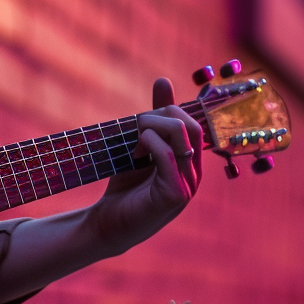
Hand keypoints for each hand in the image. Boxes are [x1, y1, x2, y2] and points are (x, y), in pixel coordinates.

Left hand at [89, 77, 202, 254]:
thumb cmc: (125, 185)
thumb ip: (152, 118)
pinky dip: (149, 144)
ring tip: (133, 141)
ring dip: (151, 127)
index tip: (147, 106)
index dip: (171, 105)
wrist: (108, 223)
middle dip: (160, 114)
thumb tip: (164, 80)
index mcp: (190, 160)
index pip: (194, 121)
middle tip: (135, 125)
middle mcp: (194, 172)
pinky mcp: (174, 196)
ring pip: (182, 136)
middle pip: (191, 125)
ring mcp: (188, 185)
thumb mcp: (139, 146)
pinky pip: (169, 156)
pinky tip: (135, 152)